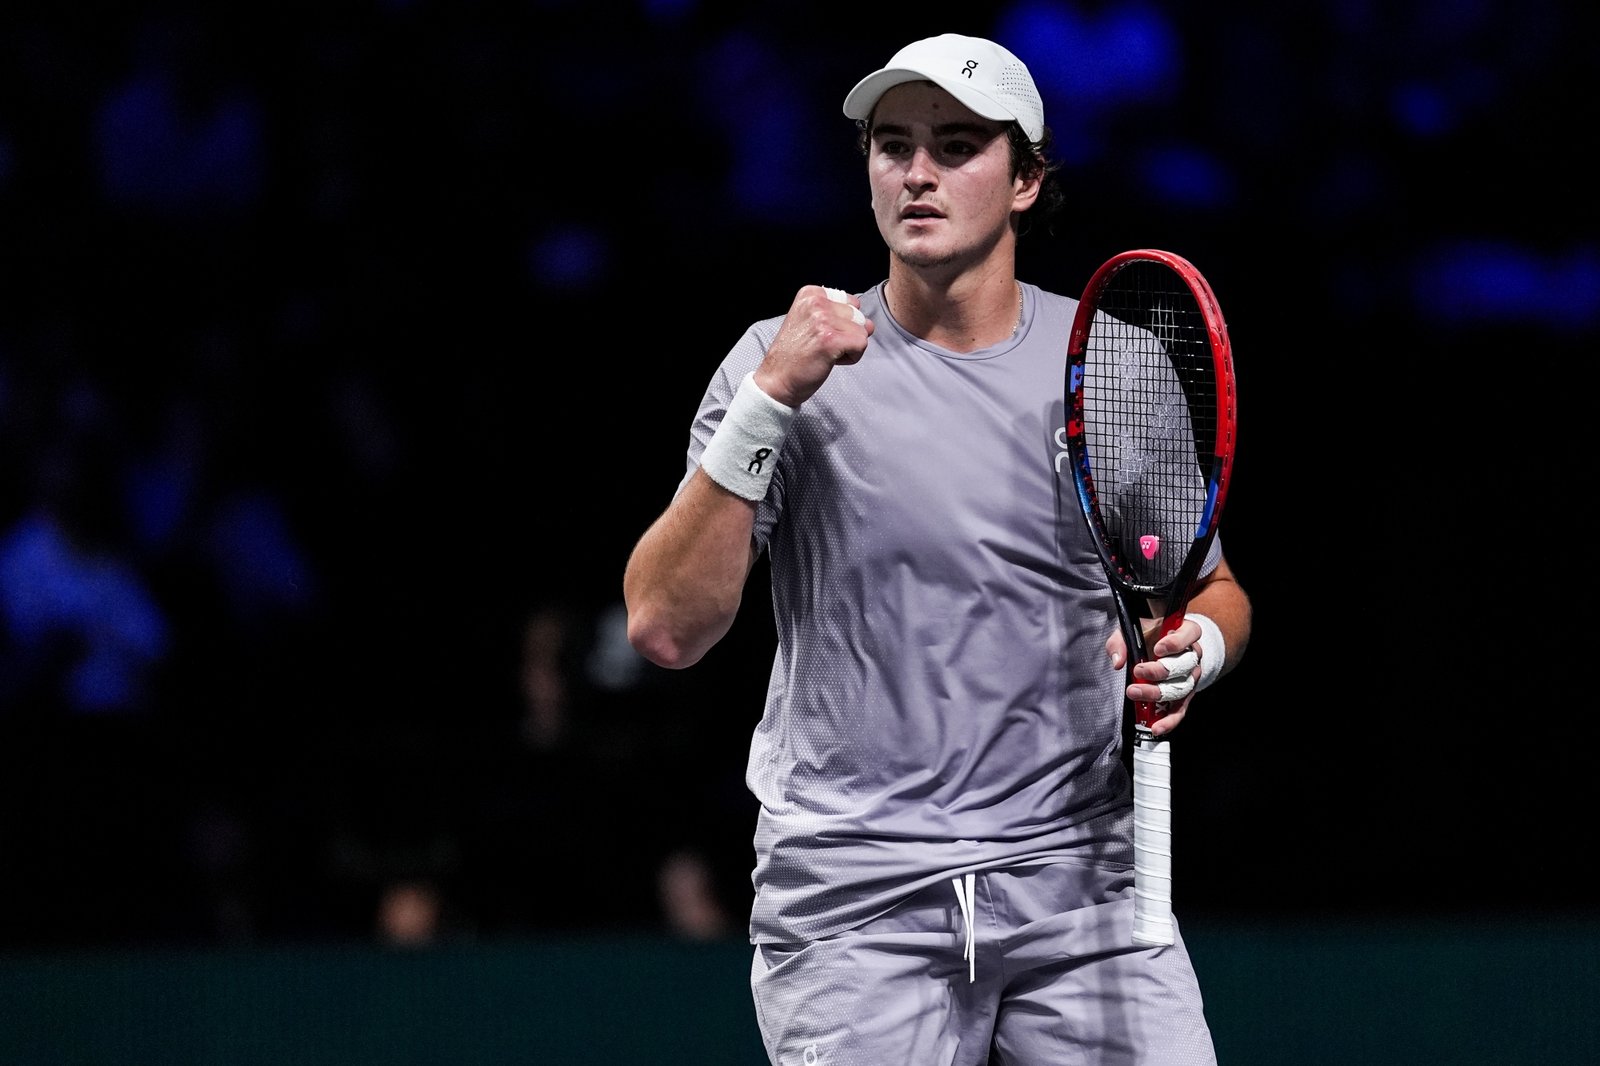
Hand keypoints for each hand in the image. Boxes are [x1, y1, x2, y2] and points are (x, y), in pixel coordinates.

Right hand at [752, 285, 873, 406]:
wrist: (776, 380)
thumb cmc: (795, 355)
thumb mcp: (810, 322)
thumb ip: (839, 316)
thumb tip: (870, 325)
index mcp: (811, 294)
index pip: (851, 302)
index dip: (842, 323)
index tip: (820, 335)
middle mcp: (816, 302)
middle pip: (858, 316)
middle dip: (847, 335)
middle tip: (822, 346)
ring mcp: (823, 320)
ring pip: (862, 331)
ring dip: (848, 347)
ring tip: (825, 353)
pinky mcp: (830, 339)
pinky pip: (861, 344)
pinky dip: (851, 357)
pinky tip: (830, 360)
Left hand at [1107, 618, 1203, 735]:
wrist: (1159, 647)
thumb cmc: (1148, 636)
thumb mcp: (1132, 632)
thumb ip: (1121, 642)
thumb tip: (1118, 662)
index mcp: (1185, 632)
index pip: (1190, 634)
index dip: (1176, 642)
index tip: (1158, 648)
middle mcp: (1193, 655)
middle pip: (1184, 665)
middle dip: (1160, 671)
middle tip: (1138, 671)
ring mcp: (1191, 676)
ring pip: (1181, 688)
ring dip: (1157, 693)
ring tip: (1135, 692)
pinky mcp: (1185, 695)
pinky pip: (1180, 710)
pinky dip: (1169, 720)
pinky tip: (1157, 726)